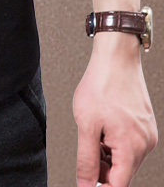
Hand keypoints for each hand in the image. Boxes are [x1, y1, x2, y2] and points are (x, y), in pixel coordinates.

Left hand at [73, 33, 156, 186]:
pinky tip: (102, 127)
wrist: (116, 57)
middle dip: (103, 170)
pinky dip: (114, 142)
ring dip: (108, 155)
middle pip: (122, 172)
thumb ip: (87, 159)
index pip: (118, 184)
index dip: (100, 186)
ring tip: (92, 132)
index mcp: (132, 148)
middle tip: (85, 153)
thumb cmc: (101, 85)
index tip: (87, 183)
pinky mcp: (144, 125)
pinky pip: (129, 144)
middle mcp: (145, 144)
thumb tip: (86, 183)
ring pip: (125, 158)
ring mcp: (147, 134)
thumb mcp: (86, 124)